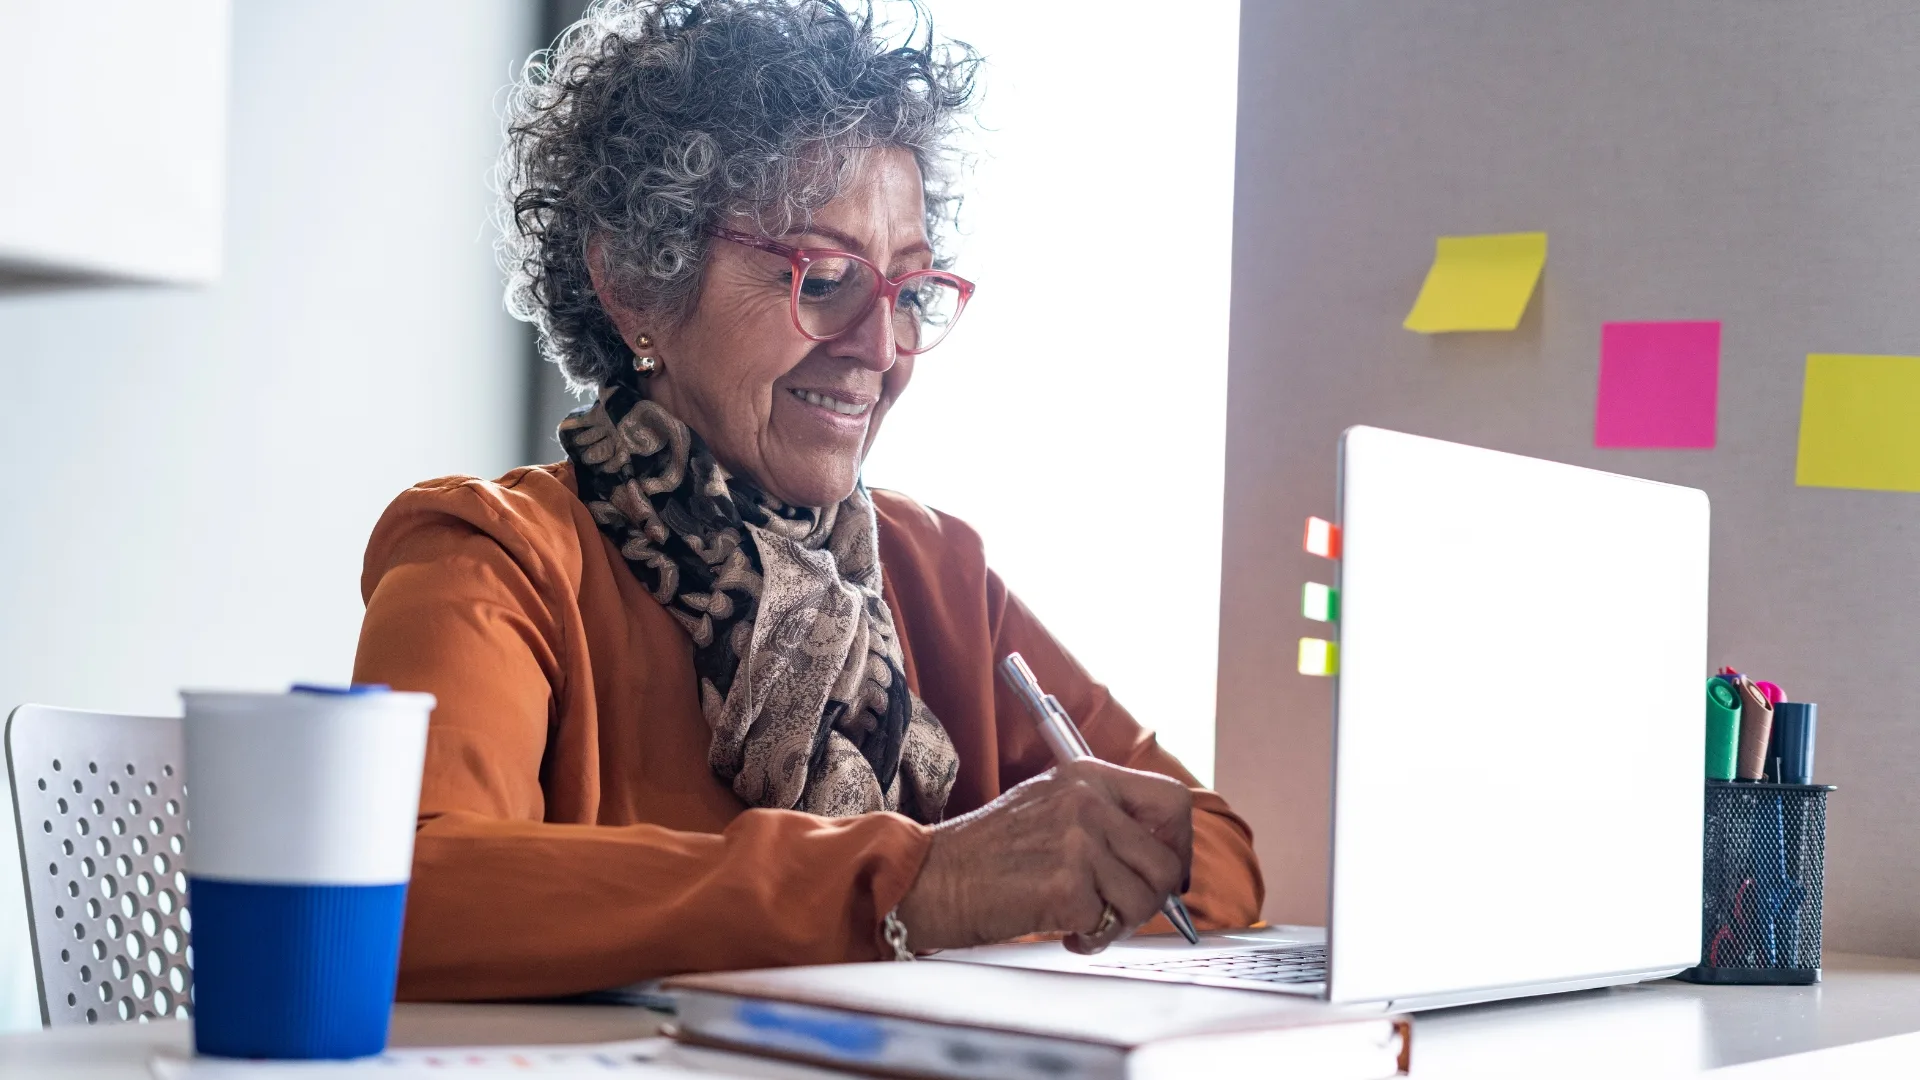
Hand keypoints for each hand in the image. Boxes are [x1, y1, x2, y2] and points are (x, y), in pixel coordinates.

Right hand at [895, 759, 1192, 954]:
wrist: (931, 877)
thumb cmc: (985, 853)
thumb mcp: (1049, 807)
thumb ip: (1103, 819)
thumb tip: (1163, 857)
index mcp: (1087, 776)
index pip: (1172, 802)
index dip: (1179, 844)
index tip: (1168, 872)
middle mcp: (1088, 802)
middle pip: (1167, 861)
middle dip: (1152, 897)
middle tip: (1121, 910)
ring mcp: (1079, 843)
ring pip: (1145, 899)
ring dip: (1120, 922)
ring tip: (1084, 920)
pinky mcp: (1068, 887)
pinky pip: (1110, 926)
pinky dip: (1090, 940)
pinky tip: (1061, 931)